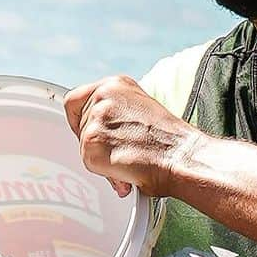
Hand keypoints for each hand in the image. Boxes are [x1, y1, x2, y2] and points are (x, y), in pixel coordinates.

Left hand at [64, 75, 197, 198]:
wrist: (180, 156)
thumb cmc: (169, 141)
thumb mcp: (140, 110)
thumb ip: (115, 114)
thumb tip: (101, 130)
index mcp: (115, 84)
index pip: (76, 100)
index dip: (80, 120)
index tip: (87, 132)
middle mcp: (103, 97)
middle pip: (79, 125)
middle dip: (96, 144)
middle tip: (120, 153)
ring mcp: (96, 119)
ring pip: (83, 146)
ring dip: (103, 159)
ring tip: (129, 161)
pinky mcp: (92, 142)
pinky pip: (88, 163)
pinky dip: (106, 172)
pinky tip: (126, 169)